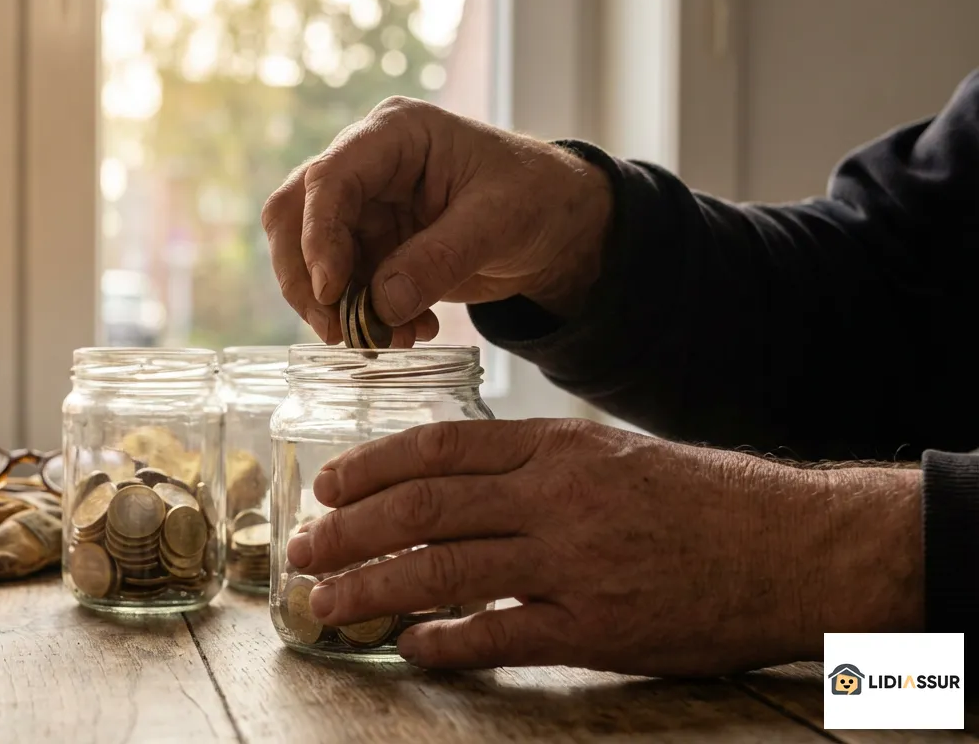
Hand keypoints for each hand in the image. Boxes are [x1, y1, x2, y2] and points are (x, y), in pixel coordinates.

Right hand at [261, 96, 612, 344]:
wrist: (558, 225)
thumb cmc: (537, 196)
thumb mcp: (498, 222)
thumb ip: (439, 259)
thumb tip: (381, 305)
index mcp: (396, 134)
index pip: (329, 178)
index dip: (318, 236)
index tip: (332, 292)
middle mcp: (367, 166)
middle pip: (295, 216)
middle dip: (307, 278)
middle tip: (336, 330)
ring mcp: (365, 209)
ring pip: (310, 260)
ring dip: (339, 309)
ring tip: (389, 341)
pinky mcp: (371, 248)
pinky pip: (344, 288)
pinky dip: (365, 318)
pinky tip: (409, 334)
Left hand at [286, 419, 923, 675]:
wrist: (792, 546)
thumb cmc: (703, 499)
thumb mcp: (614, 454)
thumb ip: (537, 464)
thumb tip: (458, 485)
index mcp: (557, 447)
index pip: (440, 447)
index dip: (372, 467)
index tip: (328, 485)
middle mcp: (555, 497)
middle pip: (424, 508)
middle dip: (350, 530)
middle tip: (303, 551)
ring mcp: (572, 563)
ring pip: (443, 570)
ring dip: (372, 588)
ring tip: (327, 604)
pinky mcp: (595, 628)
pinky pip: (499, 635)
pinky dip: (444, 642)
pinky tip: (408, 647)